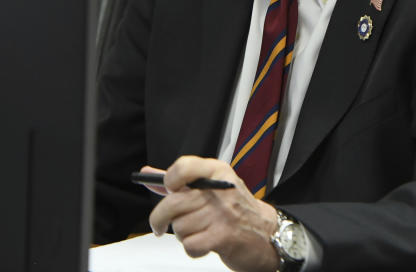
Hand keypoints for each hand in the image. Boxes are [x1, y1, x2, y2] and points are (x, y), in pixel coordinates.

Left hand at [147, 156, 279, 271]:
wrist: (267, 233)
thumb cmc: (236, 210)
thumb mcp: (212, 187)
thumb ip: (180, 181)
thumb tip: (148, 174)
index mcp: (217, 171)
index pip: (182, 167)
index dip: (169, 180)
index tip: (168, 190)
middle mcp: (219, 189)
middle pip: (173, 203)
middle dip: (160, 218)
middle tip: (160, 224)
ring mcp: (222, 213)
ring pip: (180, 227)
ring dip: (184, 235)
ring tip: (199, 231)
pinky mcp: (224, 236)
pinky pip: (190, 245)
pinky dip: (192, 249)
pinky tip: (204, 243)